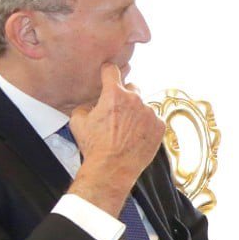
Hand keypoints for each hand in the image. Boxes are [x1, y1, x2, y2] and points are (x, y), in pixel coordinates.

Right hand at [67, 65, 165, 214]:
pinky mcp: (160, 126)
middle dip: (124, 96)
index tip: (108, 73)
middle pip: (131, 88)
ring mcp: (150, 113)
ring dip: (136, 112)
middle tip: (116, 112)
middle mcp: (135, 99)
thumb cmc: (95, 146)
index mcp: (114, 94)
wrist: (112, 168)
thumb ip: (86, 105)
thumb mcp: (78, 121)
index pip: (112, 71)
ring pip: (143, 105)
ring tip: (126, 130)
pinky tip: (136, 136)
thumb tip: (93, 104)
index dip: (108, 72)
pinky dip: (146, 125)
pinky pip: (153, 119)